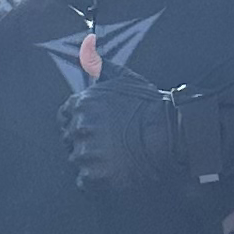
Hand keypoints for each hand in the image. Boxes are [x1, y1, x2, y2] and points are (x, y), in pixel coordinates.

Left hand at [60, 33, 179, 189]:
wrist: (170, 132)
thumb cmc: (149, 105)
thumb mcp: (124, 79)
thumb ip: (100, 66)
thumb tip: (87, 49)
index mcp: (81, 104)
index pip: (63, 117)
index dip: (77, 123)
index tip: (94, 129)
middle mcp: (80, 128)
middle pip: (70, 140)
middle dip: (86, 142)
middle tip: (109, 145)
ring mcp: (87, 153)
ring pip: (77, 161)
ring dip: (92, 162)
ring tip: (115, 158)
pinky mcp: (96, 176)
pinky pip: (84, 183)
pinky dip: (95, 182)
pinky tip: (112, 173)